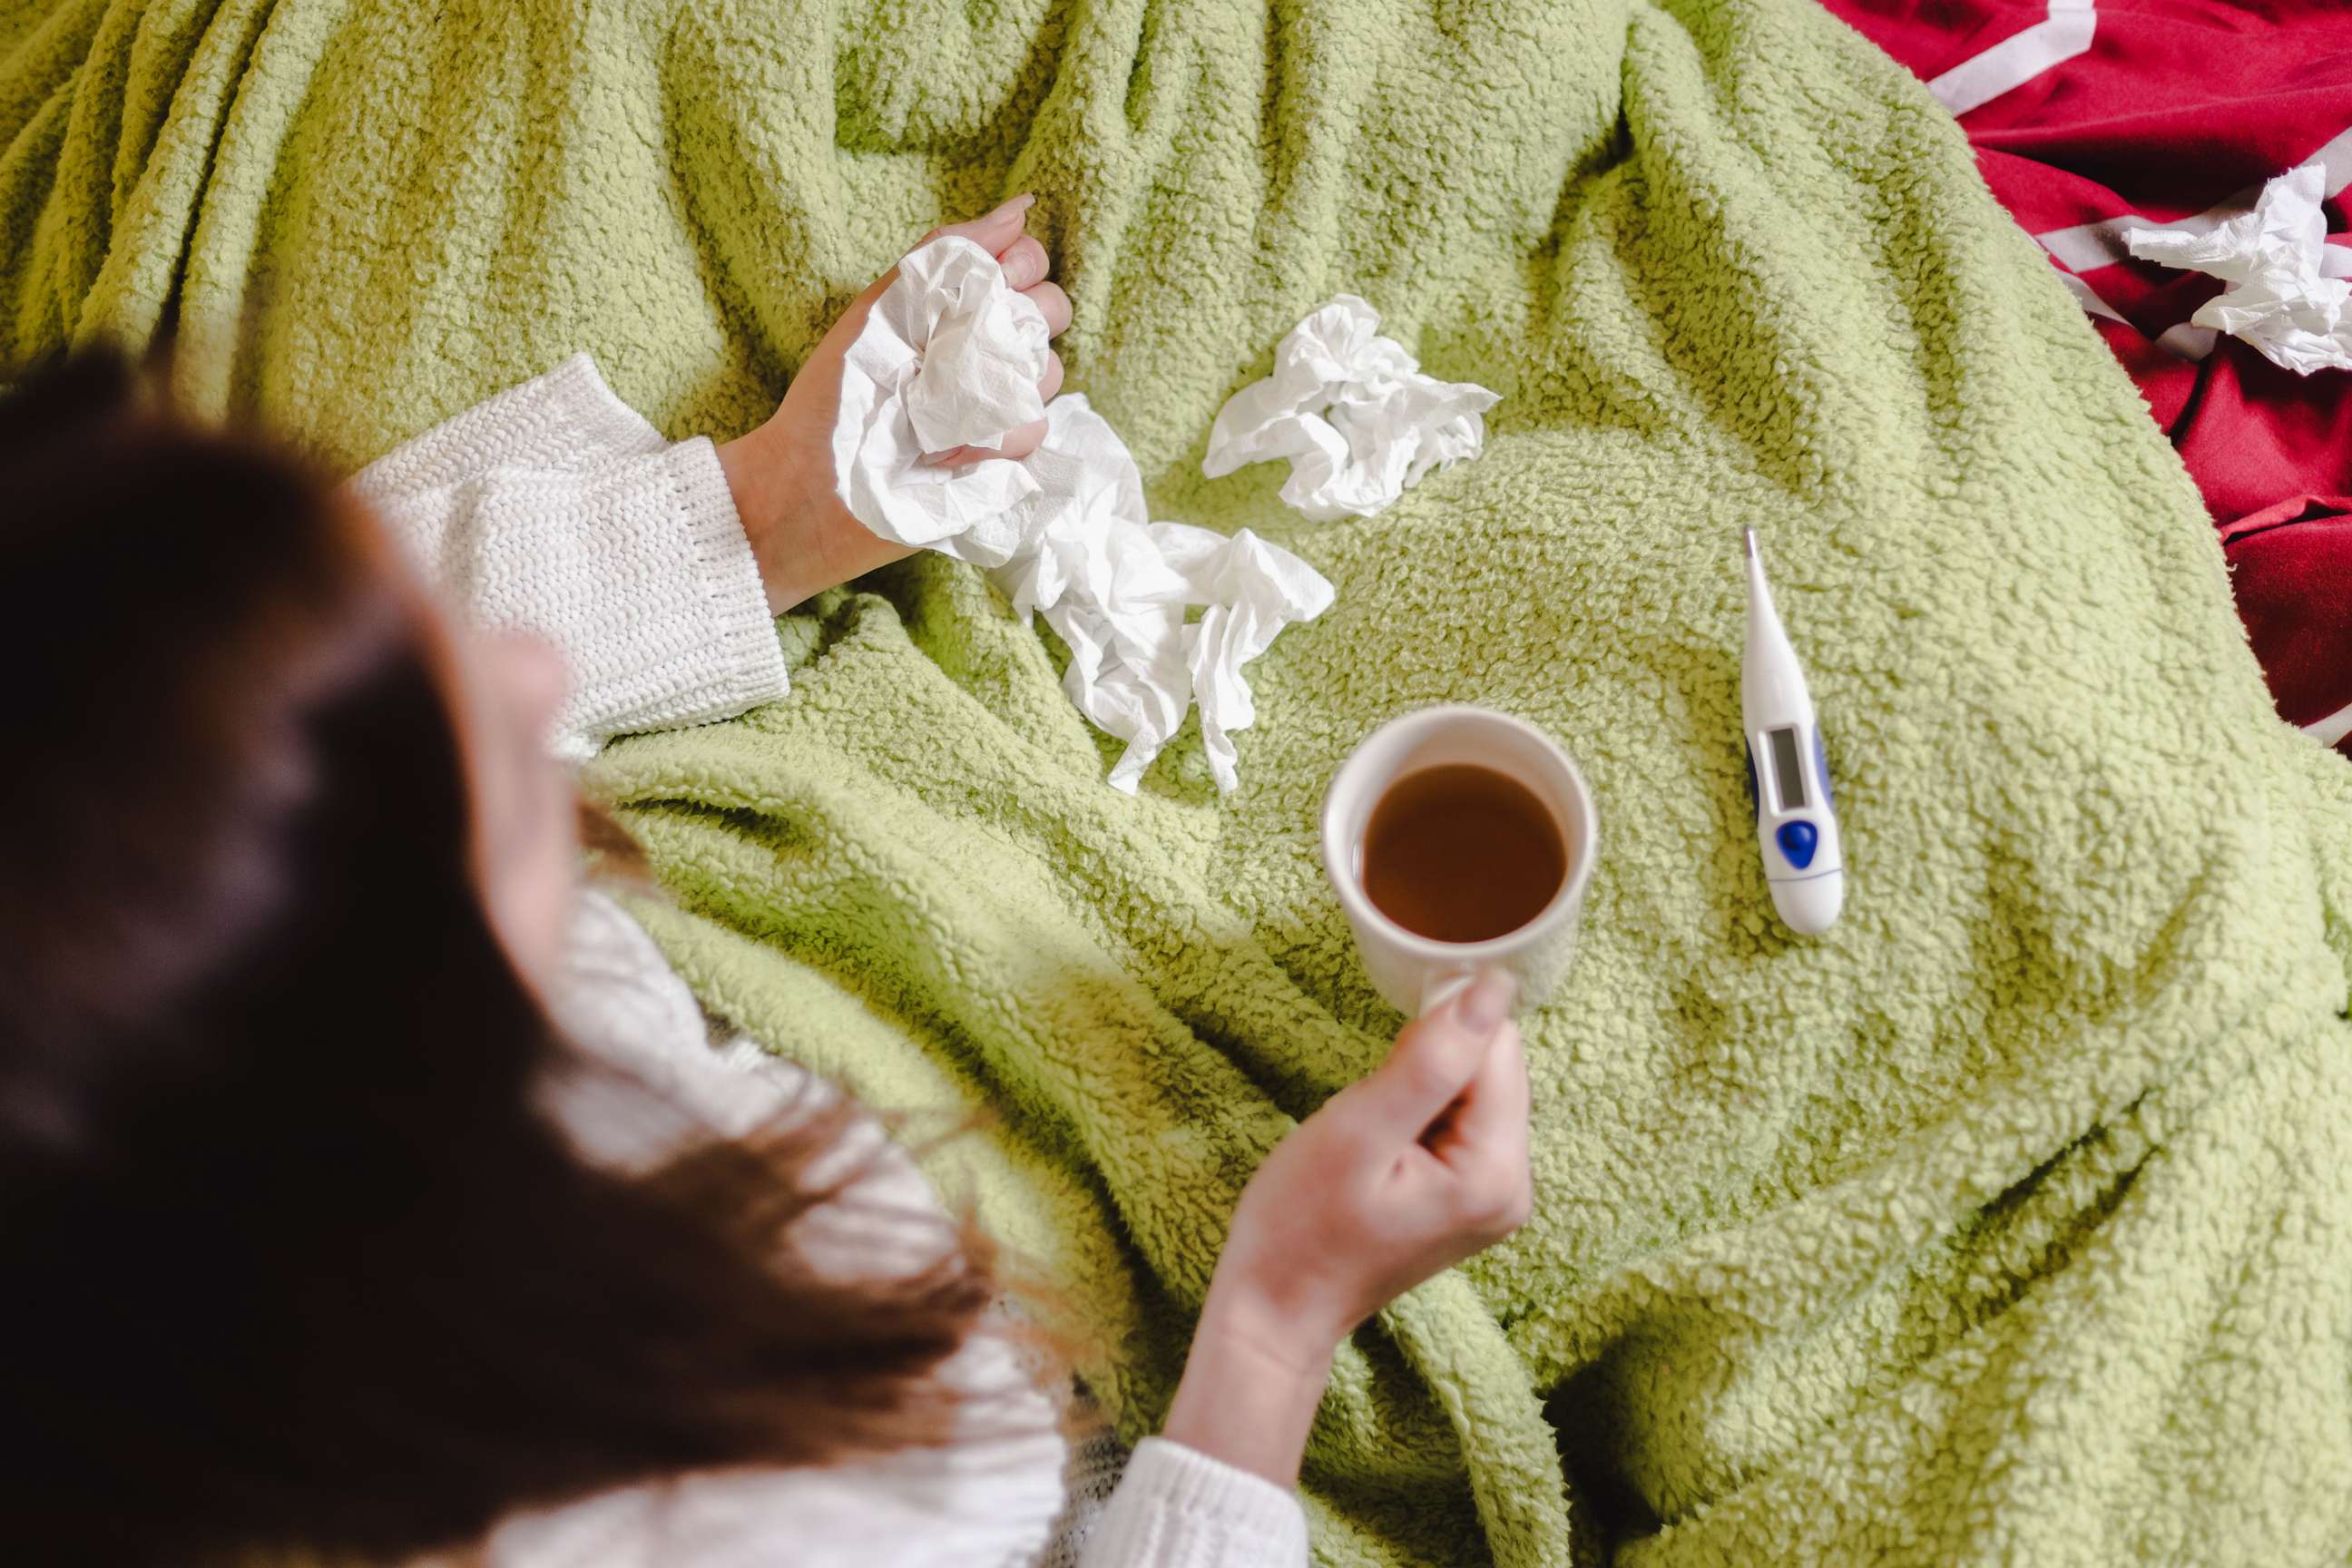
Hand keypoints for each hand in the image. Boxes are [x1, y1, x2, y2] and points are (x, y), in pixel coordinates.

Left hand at [715, 194, 1072, 612]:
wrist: (813, 484)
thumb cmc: (839, 392)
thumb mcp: (883, 306)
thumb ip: (948, 251)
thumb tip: (1023, 206)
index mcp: (959, 310)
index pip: (1028, 267)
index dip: (1024, 264)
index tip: (999, 274)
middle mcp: (986, 355)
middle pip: (1050, 314)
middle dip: (1027, 315)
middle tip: (975, 337)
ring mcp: (999, 408)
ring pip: (1048, 373)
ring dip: (1002, 381)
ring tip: (944, 402)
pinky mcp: (1004, 461)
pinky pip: (1034, 431)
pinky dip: (996, 437)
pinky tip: (952, 447)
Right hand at [1161, 973, 1531, 1484]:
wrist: (1278, 1307)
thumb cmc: (1302, 1224)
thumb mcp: (1359, 1130)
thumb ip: (1431, 1058)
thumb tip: (1494, 985)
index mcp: (1497, 1172)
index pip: (1497, 1049)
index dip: (1437, 1035)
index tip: (1384, 1071)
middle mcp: (1516, 1188)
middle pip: (1496, 1069)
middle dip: (1433, 1066)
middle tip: (1373, 1113)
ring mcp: (1499, 1197)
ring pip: (1479, 1089)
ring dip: (1424, 1089)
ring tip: (1375, 1136)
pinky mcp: (1475, 1197)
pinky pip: (1465, 1120)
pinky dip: (1423, 1113)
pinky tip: (1386, 1149)